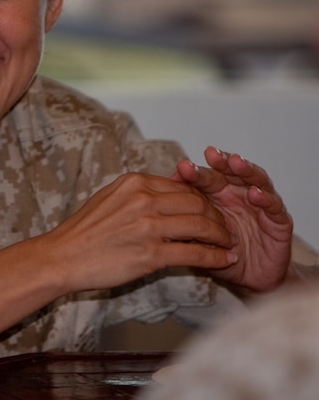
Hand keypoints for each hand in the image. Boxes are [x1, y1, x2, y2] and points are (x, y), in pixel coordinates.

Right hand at [44, 171, 237, 292]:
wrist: (62, 257)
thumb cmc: (83, 232)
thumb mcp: (110, 198)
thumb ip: (139, 194)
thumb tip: (167, 194)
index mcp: (134, 183)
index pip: (183, 186)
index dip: (204, 199)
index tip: (211, 210)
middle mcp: (143, 200)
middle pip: (197, 202)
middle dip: (217, 216)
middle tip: (225, 228)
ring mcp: (147, 226)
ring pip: (201, 226)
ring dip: (222, 236)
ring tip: (229, 243)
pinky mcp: (150, 254)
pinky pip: (195, 253)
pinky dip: (215, 257)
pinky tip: (225, 260)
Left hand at [171, 146, 293, 292]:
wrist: (248, 277)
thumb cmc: (217, 253)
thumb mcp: (194, 237)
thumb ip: (179, 217)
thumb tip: (153, 200)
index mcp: (215, 195)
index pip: (204, 178)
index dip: (195, 172)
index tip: (182, 166)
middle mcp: (238, 195)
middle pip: (229, 173)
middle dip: (220, 162)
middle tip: (210, 154)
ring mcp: (259, 206)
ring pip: (254, 181)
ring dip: (245, 171)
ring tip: (234, 162)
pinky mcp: (279, 221)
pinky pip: (274, 206)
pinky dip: (265, 198)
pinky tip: (255, 193)